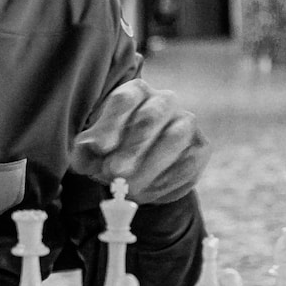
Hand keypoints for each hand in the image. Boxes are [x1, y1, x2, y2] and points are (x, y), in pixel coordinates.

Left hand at [70, 78, 207, 203]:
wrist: (139, 171)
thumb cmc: (111, 154)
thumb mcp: (90, 153)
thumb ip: (85, 150)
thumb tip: (93, 148)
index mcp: (134, 92)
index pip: (125, 99)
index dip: (112, 123)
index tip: (100, 148)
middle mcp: (163, 101)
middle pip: (152, 115)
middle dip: (133, 146)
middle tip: (115, 172)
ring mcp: (185, 122)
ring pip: (174, 138)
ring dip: (149, 165)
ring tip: (128, 188)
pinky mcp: (200, 147)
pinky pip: (187, 163)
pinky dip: (164, 181)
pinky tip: (145, 192)